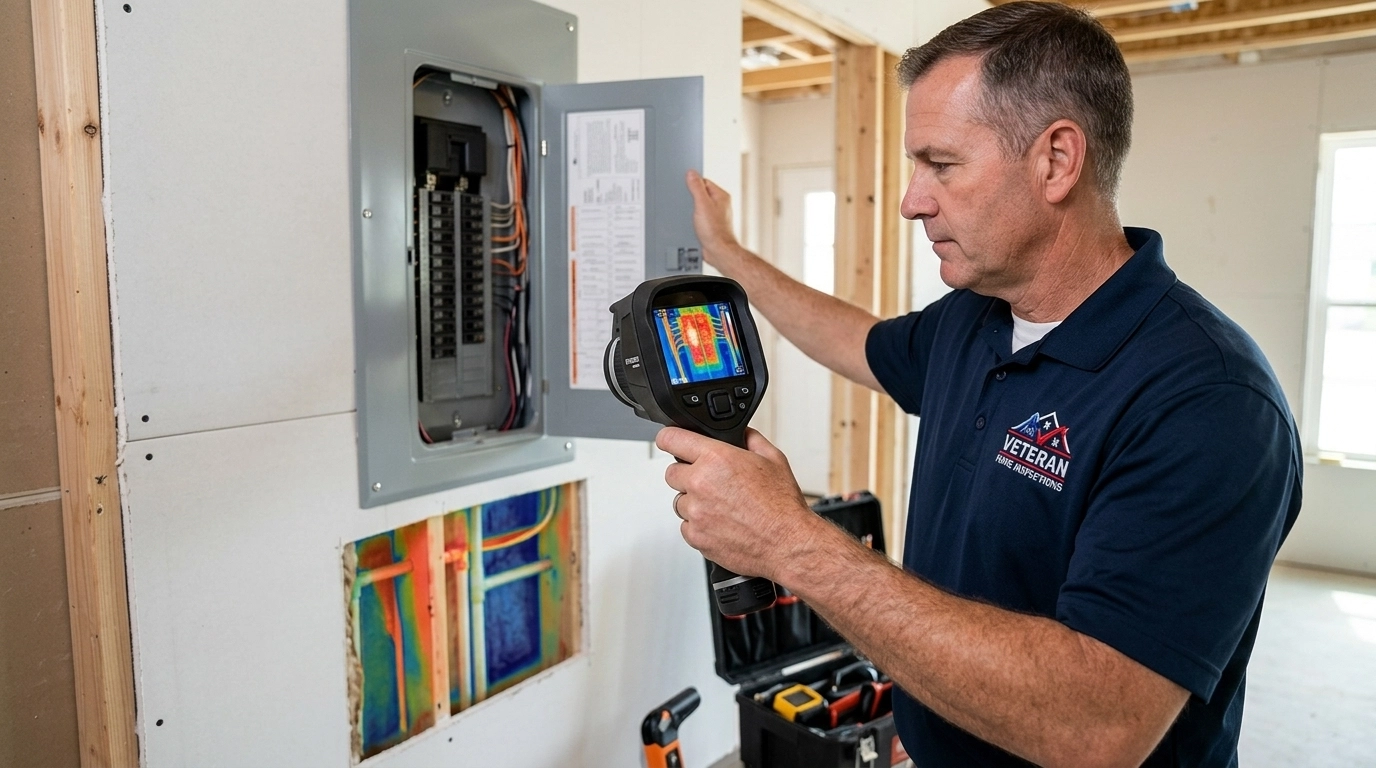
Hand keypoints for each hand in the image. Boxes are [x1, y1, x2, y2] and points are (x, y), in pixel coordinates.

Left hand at [657, 426, 820, 583]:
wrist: (788, 543)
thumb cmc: (782, 506)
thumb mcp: (773, 459)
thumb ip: (750, 439)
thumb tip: (741, 433)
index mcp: (716, 459)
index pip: (671, 438)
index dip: (669, 439)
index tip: (670, 442)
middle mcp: (701, 483)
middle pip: (672, 472)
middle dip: (688, 474)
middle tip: (711, 482)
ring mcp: (696, 512)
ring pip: (679, 501)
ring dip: (694, 502)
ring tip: (722, 507)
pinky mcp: (695, 536)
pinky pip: (686, 526)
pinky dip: (699, 525)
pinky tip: (721, 523)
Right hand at [685, 169, 738, 263]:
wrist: (717, 251)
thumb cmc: (714, 231)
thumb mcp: (702, 205)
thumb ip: (696, 187)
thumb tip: (691, 174)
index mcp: (721, 196)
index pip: (703, 181)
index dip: (692, 184)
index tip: (685, 188)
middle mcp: (720, 204)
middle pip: (700, 193)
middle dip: (692, 198)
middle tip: (689, 205)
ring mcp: (716, 214)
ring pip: (699, 206)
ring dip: (692, 210)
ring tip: (691, 217)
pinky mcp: (711, 224)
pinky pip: (699, 216)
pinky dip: (694, 219)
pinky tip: (691, 224)